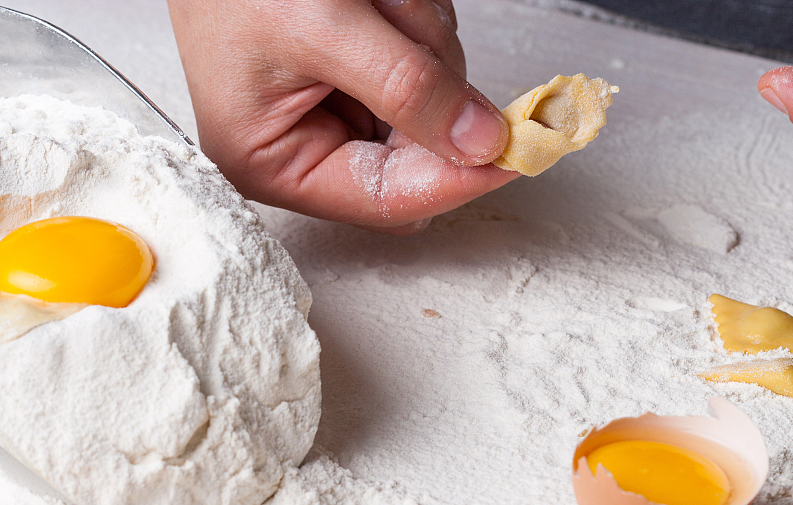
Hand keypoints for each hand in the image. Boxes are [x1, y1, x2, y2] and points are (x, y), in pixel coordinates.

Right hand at [166, 0, 516, 232]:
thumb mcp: (321, 28)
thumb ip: (404, 88)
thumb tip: (480, 144)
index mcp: (276, 164)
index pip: (388, 197)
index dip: (456, 177)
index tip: (517, 150)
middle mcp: (309, 148)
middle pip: (421, 152)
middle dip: (426, 84)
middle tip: (395, 22)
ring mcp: (343, 109)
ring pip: (435, 100)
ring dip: (419, 38)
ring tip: (371, 0)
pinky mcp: (368, 73)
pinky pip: (428, 62)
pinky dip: (416, 22)